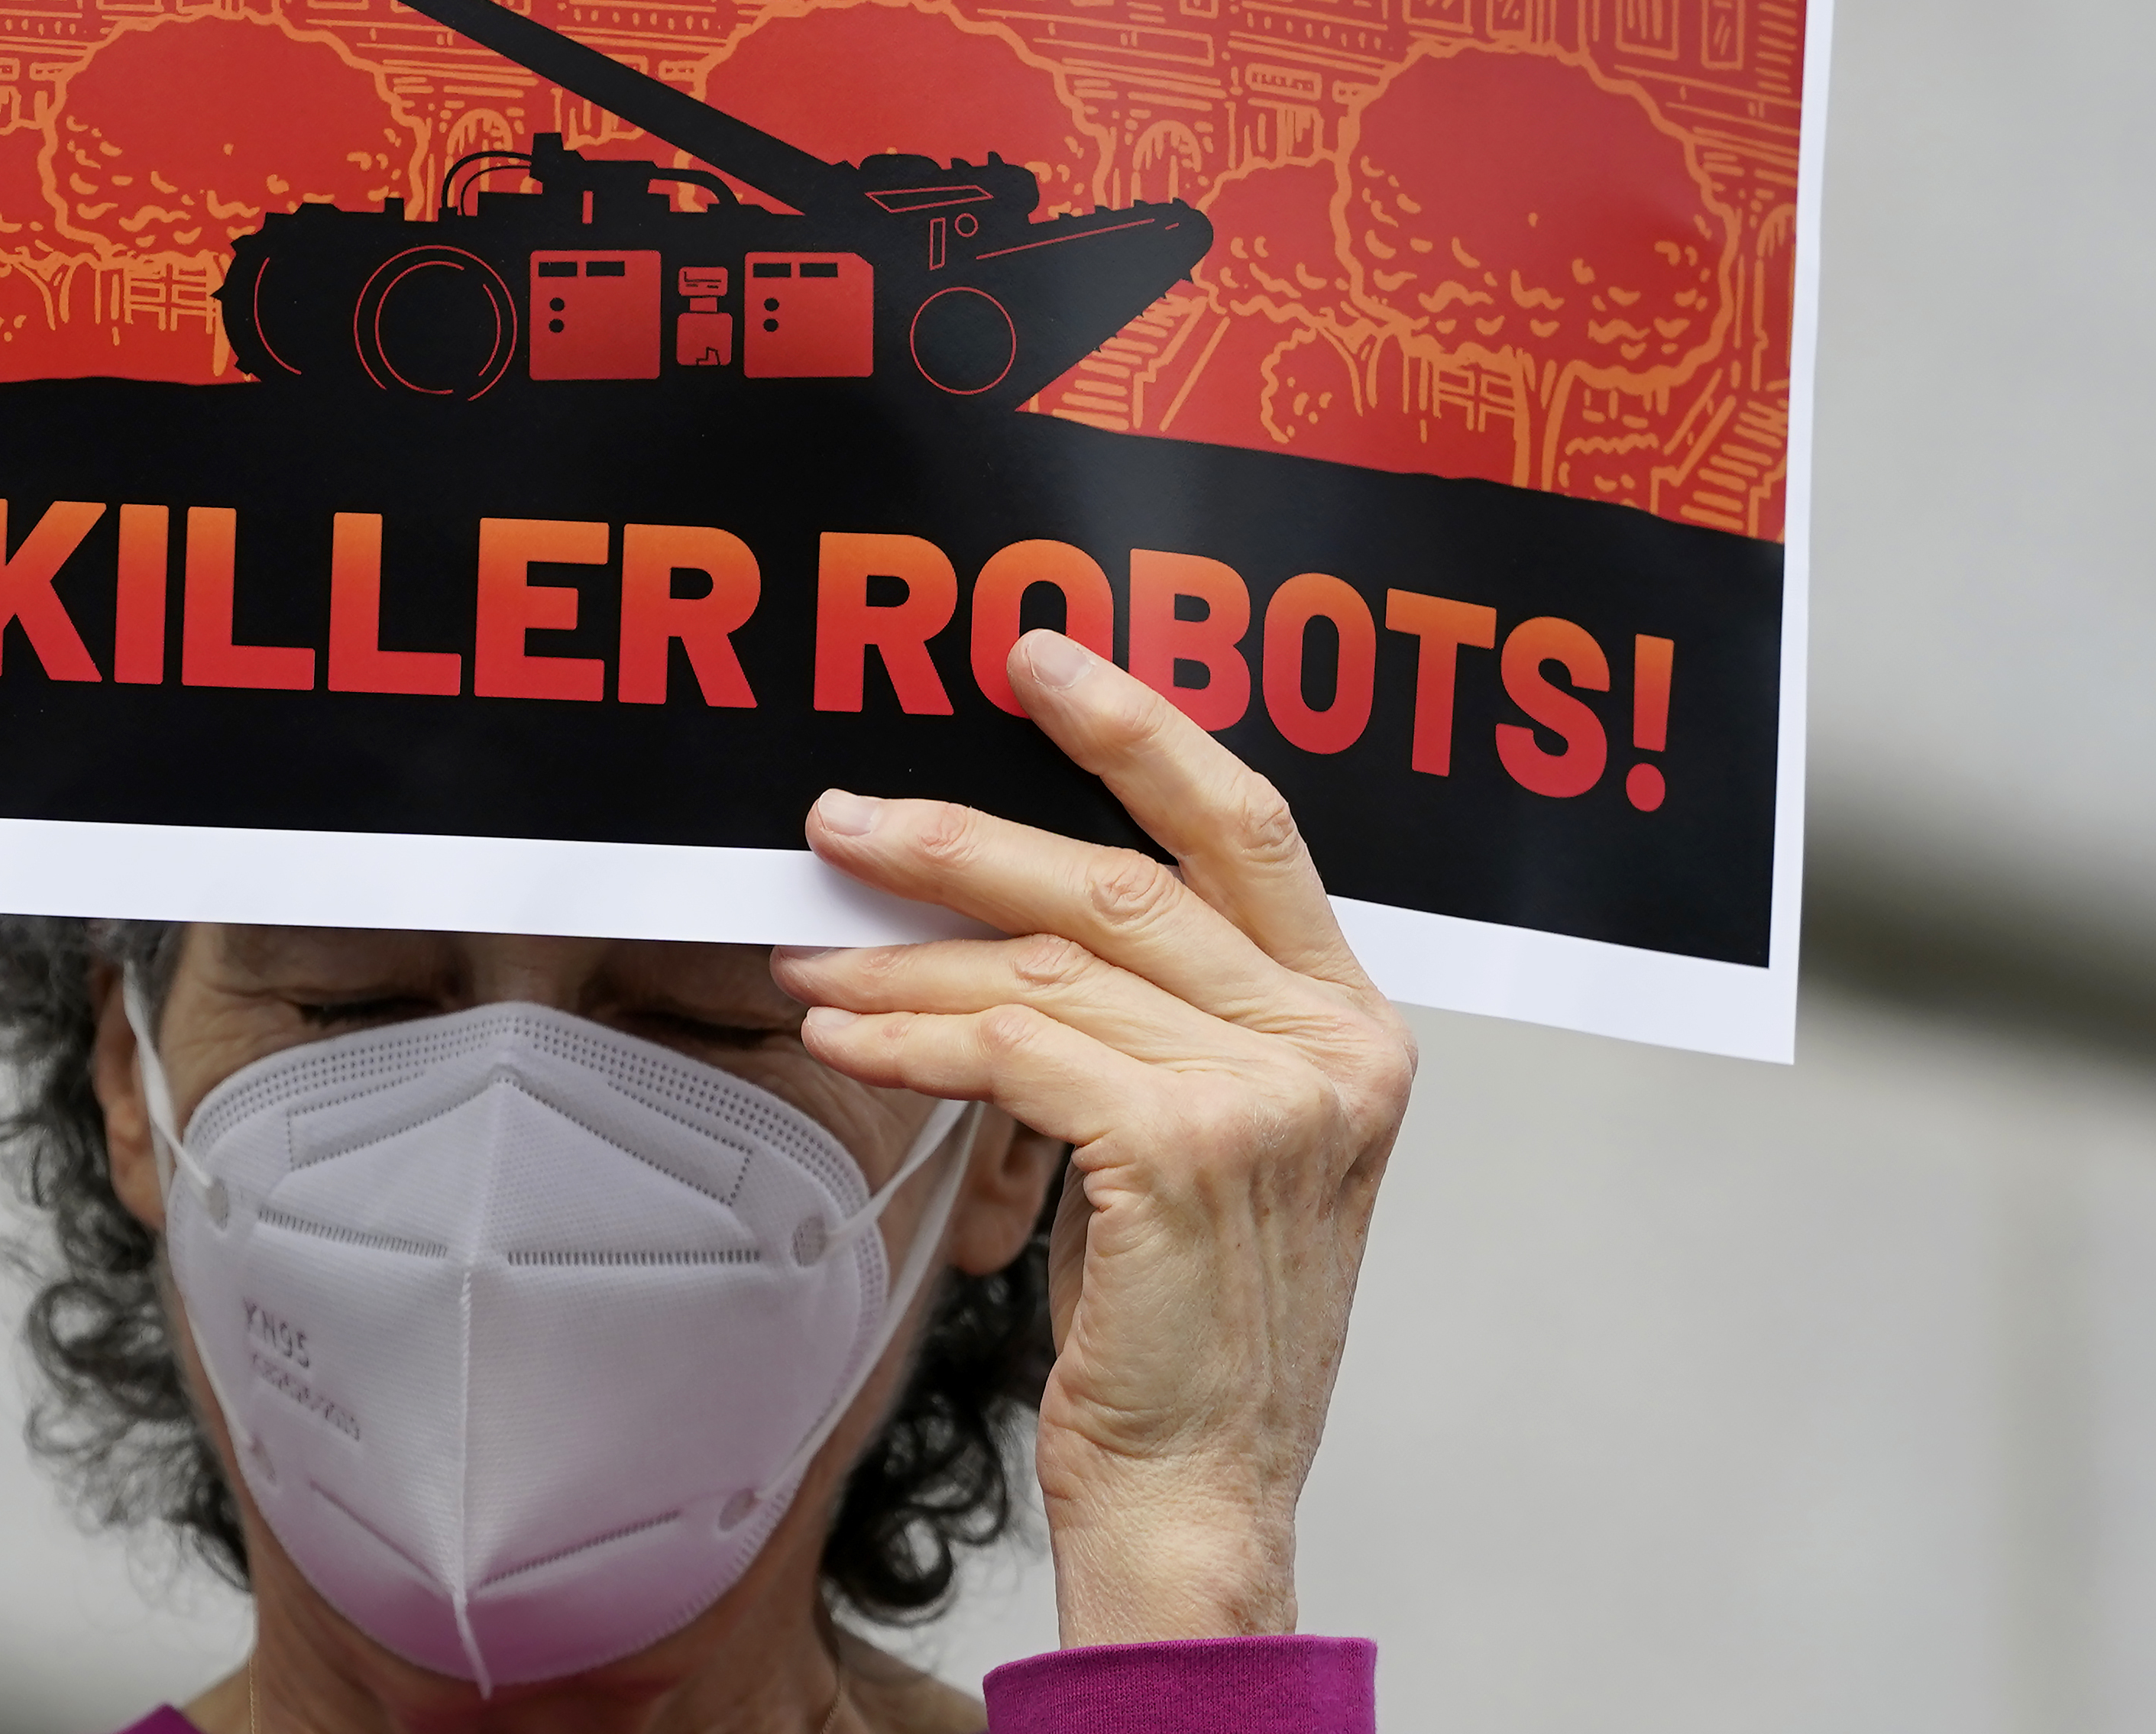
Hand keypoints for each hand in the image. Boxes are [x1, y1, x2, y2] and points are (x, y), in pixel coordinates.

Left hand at [774, 625, 1414, 1645]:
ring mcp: (1269, 1094)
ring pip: (1050, 965)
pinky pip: (1017, 1047)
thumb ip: (1146, 1012)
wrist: (1200, 1495)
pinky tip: (846, 1032)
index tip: (1033, 659)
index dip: (1137, 727)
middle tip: (842, 814)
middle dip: (966, 832)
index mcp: (1350, 1021)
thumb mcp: (1198, 1138)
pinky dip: (914, 1032)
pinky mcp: (1184, 1146)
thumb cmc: (1182, 1323)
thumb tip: (994, 898)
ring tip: (806, 956)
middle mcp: (1332, 1044)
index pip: (1245, 825)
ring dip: (905, 954)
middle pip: (1126, 878)